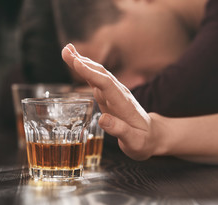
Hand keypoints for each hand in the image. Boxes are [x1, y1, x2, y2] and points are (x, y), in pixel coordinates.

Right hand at [62, 44, 155, 159]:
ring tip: (66, 51)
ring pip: (98, 74)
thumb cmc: (143, 141)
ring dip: (82, 62)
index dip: (91, 73)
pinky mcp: (109, 96)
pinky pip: (96, 80)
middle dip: (82, 62)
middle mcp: (119, 94)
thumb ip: (120, 130)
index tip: (77, 63)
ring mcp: (114, 94)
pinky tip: (77, 63)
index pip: (106, 84)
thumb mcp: (135, 141)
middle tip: (65, 51)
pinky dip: (85, 71)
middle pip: (100, 74)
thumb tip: (102, 119)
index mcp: (124, 104)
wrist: (152, 135)